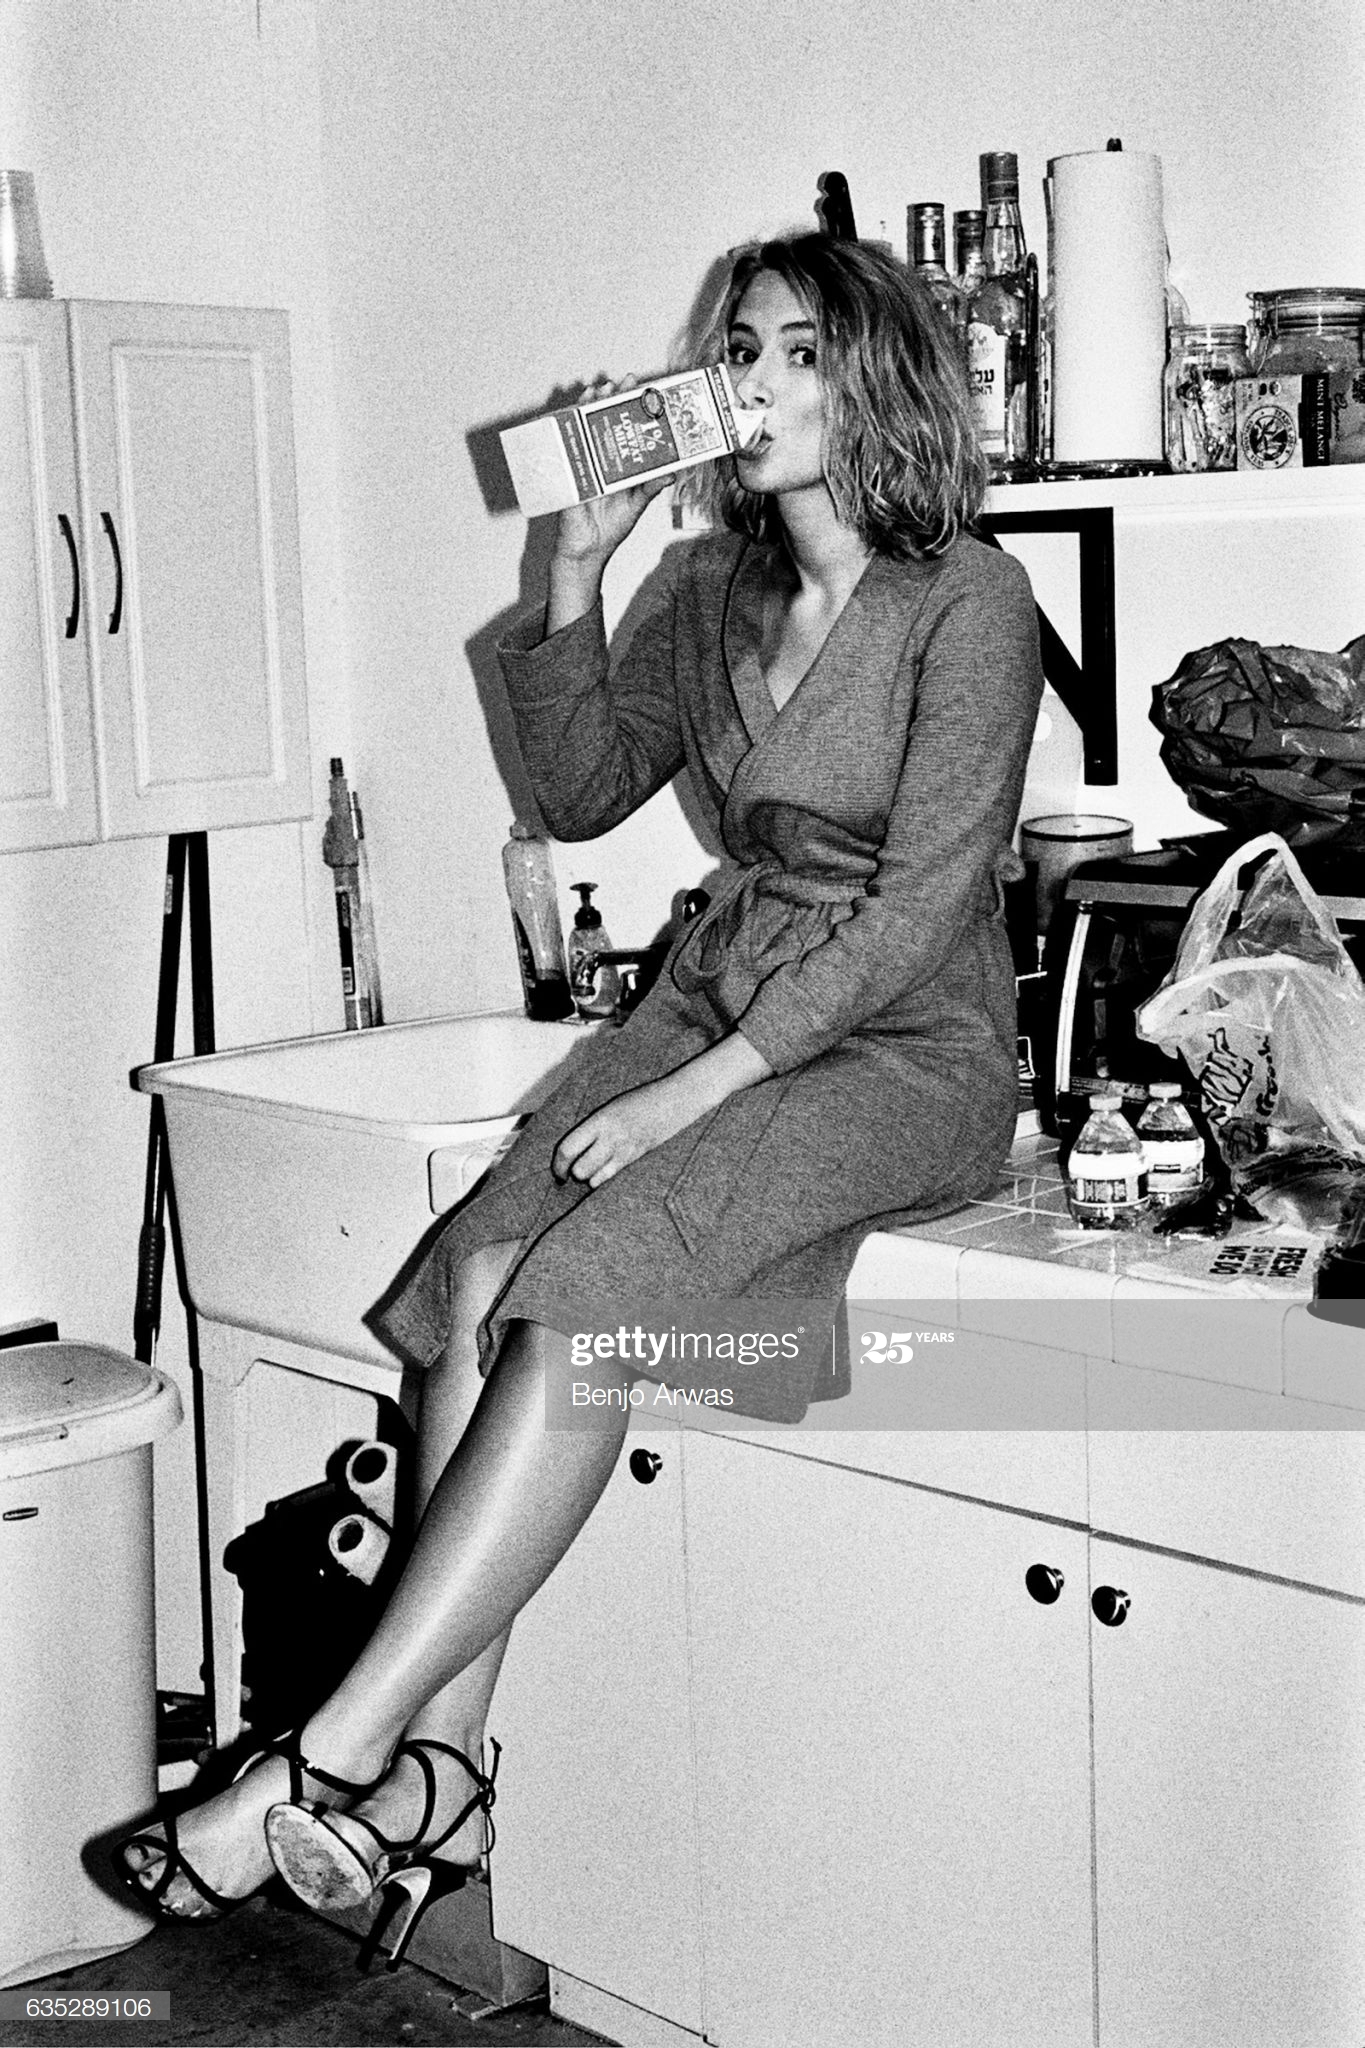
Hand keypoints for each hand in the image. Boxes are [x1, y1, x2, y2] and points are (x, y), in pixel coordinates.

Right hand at [552, 374, 671, 570]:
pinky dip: (570, 427)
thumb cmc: (610, 530)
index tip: (646, 393)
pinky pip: (570, 445)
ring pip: (589, 428)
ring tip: (599, 388)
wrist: (585, 550)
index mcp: (622, 466)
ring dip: (591, 407)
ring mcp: (585, 463)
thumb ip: (650, 489)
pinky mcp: (570, 471)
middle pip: (609, 423)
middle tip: (625, 381)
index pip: (630, 432)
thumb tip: (671, 473)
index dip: (636, 413)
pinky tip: (574, 411)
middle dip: (615, 400)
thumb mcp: (635, 507)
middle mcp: (604, 459)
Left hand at [554, 1073, 697, 1188]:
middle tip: (571, 1171)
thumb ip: (592, 1126)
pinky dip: (602, 1180)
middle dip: (572, 1173)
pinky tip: (603, 1173)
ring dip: (588, 1177)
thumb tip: (572, 1147)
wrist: (673, 1101)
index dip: (557, 1164)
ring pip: (594, 1179)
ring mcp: (624, 1151)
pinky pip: (610, 1178)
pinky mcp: (635, 1159)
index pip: (568, 1148)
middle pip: (579, 1169)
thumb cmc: (640, 1100)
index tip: (557, 1170)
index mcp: (600, 1120)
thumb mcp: (610, 1107)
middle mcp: (610, 1137)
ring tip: (589, 1170)